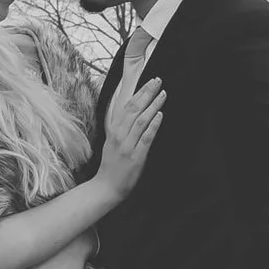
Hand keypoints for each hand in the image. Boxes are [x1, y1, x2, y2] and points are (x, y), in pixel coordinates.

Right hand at [98, 64, 166, 198]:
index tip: (149, 82)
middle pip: (134, 109)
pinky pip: (145, 138)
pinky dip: (153, 125)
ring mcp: (127, 145)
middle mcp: (119, 135)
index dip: (138, 92)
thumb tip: (131, 113)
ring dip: (152, 106)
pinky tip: (160, 115)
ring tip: (162, 95)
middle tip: (158, 81)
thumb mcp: (111, 141)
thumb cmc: (111, 165)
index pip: (126, 106)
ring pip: (140, 120)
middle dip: (147, 93)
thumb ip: (120, 127)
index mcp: (114, 130)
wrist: (106, 186)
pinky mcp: (136, 156)